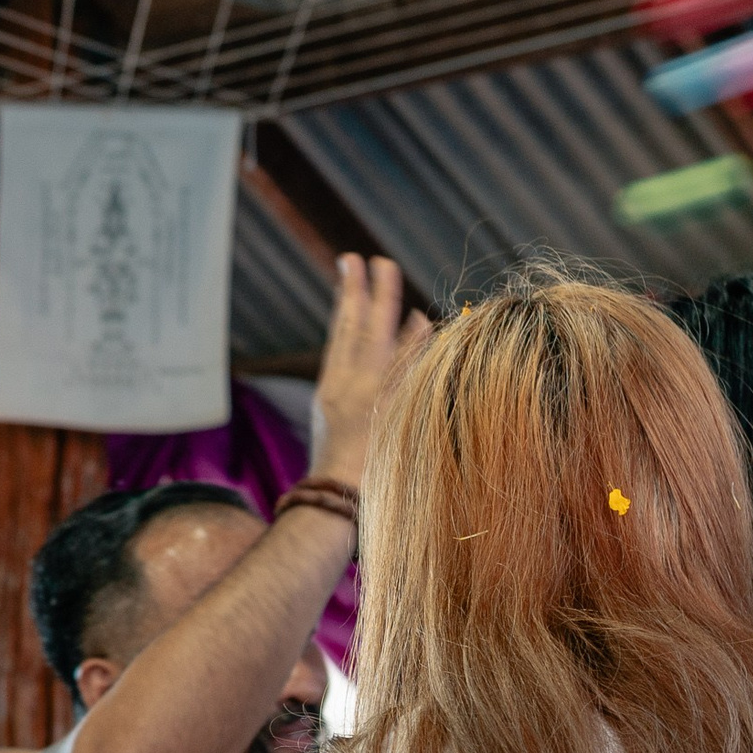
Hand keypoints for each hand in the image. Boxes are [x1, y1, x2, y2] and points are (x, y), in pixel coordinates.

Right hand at [310, 256, 429, 485]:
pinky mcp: (394, 406)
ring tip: (393, 275)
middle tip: (376, 258)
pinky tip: (424, 322)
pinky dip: (416, 342)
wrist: (336, 494)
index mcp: (331, 383)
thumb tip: (354, 357)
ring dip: (390, 304)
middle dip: (368, 287)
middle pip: (359, 323)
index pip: (340, 328)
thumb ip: (343, 384)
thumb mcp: (328, 417)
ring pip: (381, 337)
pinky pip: (408, 366)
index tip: (351, 265)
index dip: (347, 294)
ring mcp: (373, 392)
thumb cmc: (333, 463)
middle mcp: (350, 382)